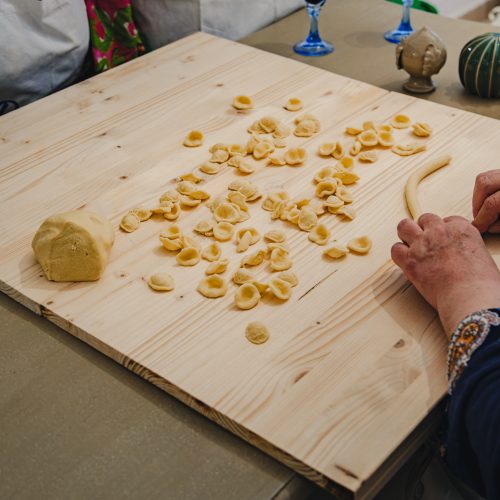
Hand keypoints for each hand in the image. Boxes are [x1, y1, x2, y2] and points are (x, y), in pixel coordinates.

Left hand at [392, 214, 499, 334]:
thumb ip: (465, 247)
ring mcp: (422, 245)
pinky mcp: (409, 260)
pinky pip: (395, 249)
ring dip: (406, 235)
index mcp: (461, 229)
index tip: (442, 240)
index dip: (443, 230)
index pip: (447, 220)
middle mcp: (440, 232)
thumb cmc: (481, 283)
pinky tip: (405, 261)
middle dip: (423, 229)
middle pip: (425, 219)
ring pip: (404, 227)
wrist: (470, 295)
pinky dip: (399, 254)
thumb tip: (459, 254)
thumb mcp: (481, 255)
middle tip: (424, 241)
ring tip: (409, 246)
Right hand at [472, 170, 499, 232]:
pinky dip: (485, 188)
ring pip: (484, 178)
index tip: (480, 227)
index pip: (492, 203)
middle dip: (477, 204)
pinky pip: (490, 176)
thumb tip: (488, 226)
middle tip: (480, 217)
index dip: (482, 218)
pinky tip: (489, 198)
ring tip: (483, 208)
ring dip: (478, 195)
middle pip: (484, 184)